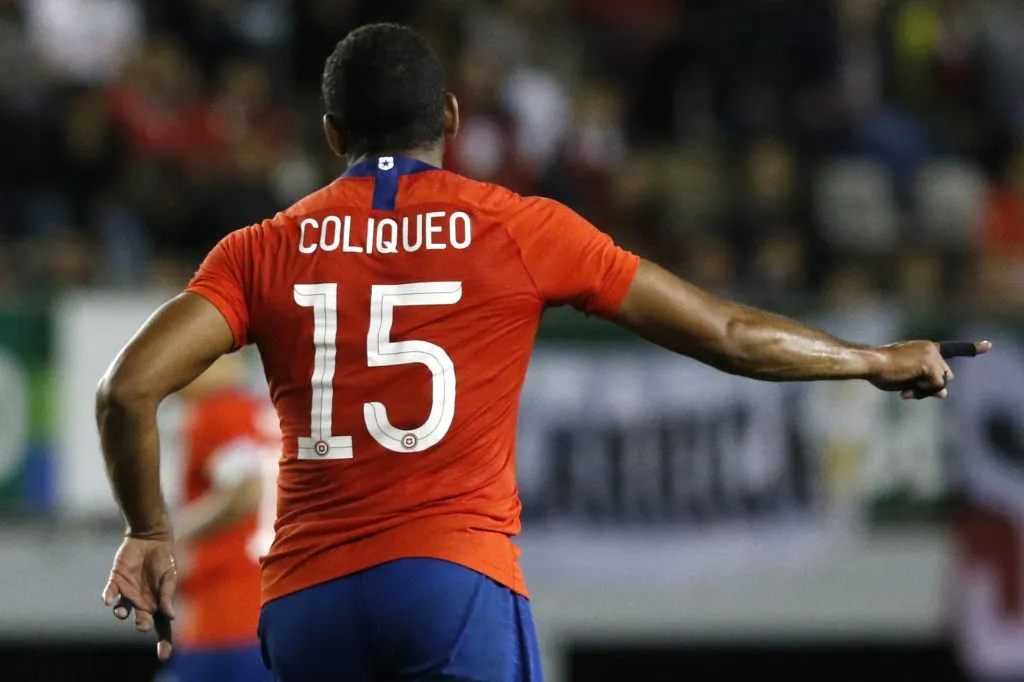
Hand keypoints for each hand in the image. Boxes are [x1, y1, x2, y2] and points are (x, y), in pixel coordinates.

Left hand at [102, 534, 177, 660]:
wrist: (151, 537)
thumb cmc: (165, 557)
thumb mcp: (170, 575)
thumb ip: (168, 594)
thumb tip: (170, 616)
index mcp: (158, 603)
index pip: (162, 626)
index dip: (164, 642)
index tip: (164, 656)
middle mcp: (142, 602)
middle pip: (141, 621)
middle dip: (141, 625)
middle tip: (142, 624)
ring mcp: (128, 592)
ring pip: (122, 610)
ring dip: (121, 613)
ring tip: (123, 612)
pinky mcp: (115, 581)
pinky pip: (109, 593)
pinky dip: (108, 597)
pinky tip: (108, 600)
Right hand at [868, 340, 991, 398]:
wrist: (871, 364)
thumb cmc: (882, 371)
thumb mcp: (908, 380)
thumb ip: (926, 384)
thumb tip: (944, 395)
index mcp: (925, 348)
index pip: (952, 348)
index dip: (971, 348)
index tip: (989, 346)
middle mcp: (931, 348)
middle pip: (945, 376)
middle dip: (931, 387)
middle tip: (909, 392)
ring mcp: (932, 355)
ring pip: (942, 383)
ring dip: (926, 390)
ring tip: (906, 389)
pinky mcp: (930, 365)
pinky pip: (936, 387)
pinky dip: (922, 392)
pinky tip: (906, 388)